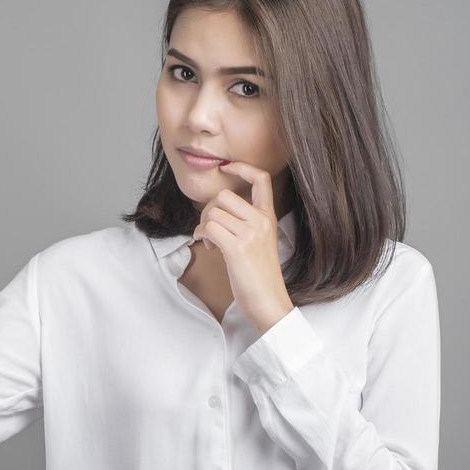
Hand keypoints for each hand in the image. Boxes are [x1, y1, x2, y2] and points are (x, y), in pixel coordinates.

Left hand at [190, 161, 294, 334]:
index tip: (226, 167)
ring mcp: (250, 234)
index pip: (261, 179)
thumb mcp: (257, 243)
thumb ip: (243, 224)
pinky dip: (201, 235)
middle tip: (210, 229)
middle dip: (208, 211)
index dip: (242, 167)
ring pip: (212, 212)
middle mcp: (261, 221)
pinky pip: (208, 228)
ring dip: (203, 226)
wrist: (268, 302)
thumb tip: (216, 212)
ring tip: (210, 242)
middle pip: (224, 196)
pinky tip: (208, 247)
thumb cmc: (258, 277)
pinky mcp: (237, 248)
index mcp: (268, 217)